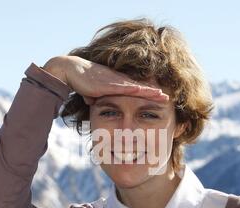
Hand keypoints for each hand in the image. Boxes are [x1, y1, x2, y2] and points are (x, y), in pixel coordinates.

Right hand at [43, 56, 168, 104]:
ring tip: (163, 96)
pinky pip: (126, 87)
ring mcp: (115, 81)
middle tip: (167, 98)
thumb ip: (93, 97)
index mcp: (116, 83)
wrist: (72, 71)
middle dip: (154, 92)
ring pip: (137, 87)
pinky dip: (137, 90)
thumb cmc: (80, 81)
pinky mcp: (109, 83)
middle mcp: (119, 80)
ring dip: (150, 92)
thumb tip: (92, 103)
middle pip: (141, 87)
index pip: (135, 89)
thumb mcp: (90, 93)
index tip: (158, 97)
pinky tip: (146, 92)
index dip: (147, 93)